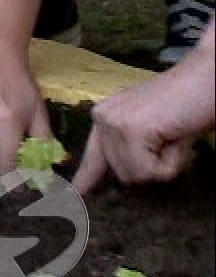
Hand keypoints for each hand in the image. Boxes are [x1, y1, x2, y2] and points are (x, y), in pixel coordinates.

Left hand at [75, 40, 215, 193]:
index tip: (73, 198)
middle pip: (122, 175)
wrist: (208, 78)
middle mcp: (101, 118)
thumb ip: (132, 149)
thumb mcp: (153, 129)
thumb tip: (120, 178)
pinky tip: (176, 138)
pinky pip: (151, 172)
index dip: (85, 181)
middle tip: (170, 138)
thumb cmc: (188, 104)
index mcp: (104, 116)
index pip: (91, 157)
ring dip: (164, 164)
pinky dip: (172, 162)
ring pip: (137, 176)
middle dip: (153, 166)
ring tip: (173, 135)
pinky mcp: (131, 130)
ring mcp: (114, 123)